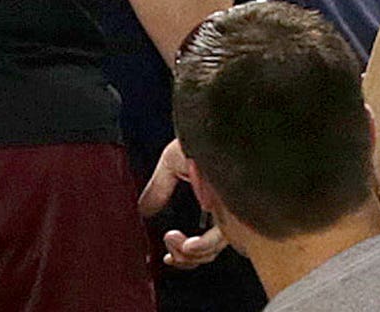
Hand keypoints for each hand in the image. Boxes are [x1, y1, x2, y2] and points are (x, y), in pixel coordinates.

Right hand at [138, 139, 228, 268]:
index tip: (168, 253)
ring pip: (215, 248)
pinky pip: (222, 239)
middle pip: (210, 249)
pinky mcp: (237, 208)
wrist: (213, 122)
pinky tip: (187, 243)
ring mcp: (233, 208)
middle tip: (169, 253)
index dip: (185, 251)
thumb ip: (158, 188)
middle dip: (186, 258)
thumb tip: (142, 210)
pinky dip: (203, 246)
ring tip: (175, 242)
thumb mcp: (172, 162)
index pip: (204, 237)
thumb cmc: (201, 132)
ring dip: (190, 253)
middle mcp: (226, 205)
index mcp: (214, 196)